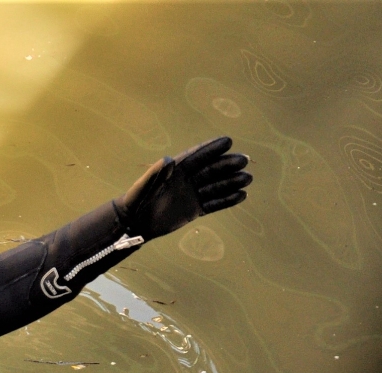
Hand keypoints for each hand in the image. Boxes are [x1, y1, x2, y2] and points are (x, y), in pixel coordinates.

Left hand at [115, 136, 251, 240]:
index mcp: (176, 169)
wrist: (134, 222)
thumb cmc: (135, 200)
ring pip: (215, 186)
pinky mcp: (194, 209)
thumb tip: (168, 160)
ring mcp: (192, 194)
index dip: (211, 148)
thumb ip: (155, 173)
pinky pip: (214, 204)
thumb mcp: (143, 186)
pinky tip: (241, 196)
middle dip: (227, 164)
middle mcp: (187, 179)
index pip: (197, 156)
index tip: (227, 141)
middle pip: (211, 169)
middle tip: (244, 160)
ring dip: (231, 182)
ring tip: (247, 179)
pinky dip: (227, 200)